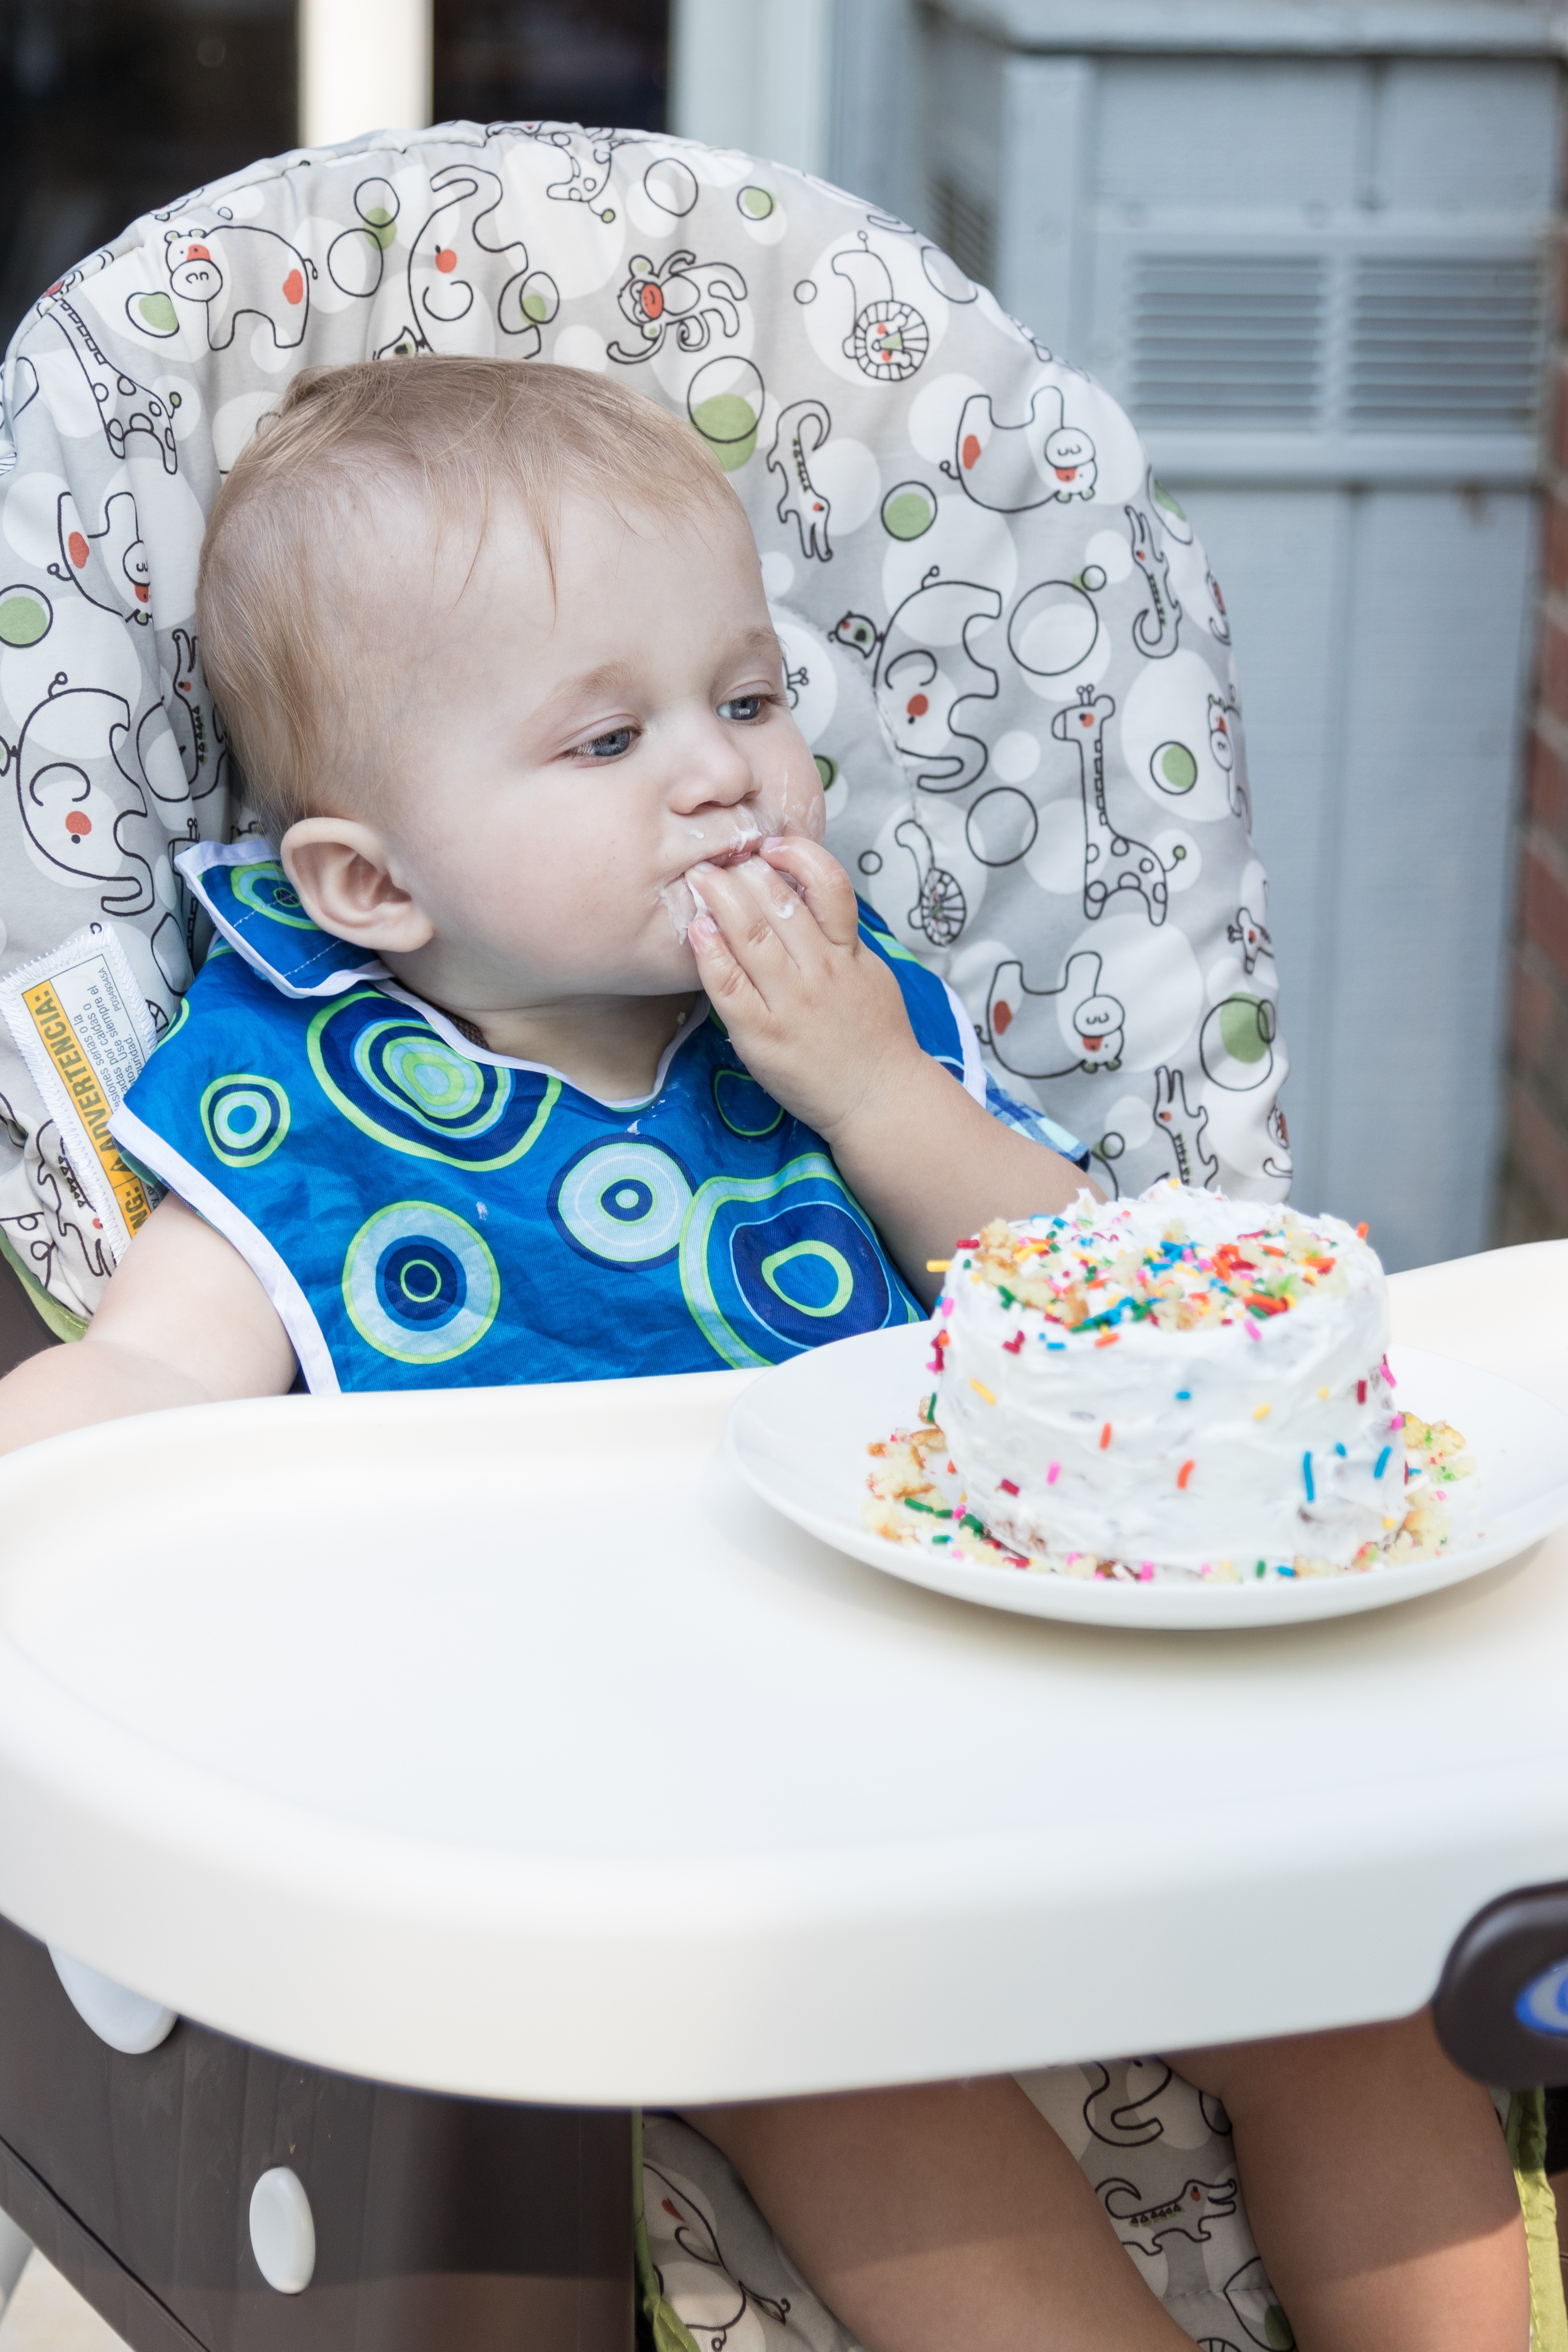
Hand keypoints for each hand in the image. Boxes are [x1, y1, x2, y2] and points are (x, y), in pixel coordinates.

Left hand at [688, 835, 1094, 1303]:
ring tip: (699, 878)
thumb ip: (842, 938)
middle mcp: (820, 973)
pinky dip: (710, 953)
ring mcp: (789, 1003)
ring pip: (751, 936)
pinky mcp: (761, 1034)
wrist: (877, 1099)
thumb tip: (807, 896)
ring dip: (721, 899)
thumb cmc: (872, 1036)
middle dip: (745, 871)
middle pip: (780, 904)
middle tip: (718, 853)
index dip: (797, 856)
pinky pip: (728, 985)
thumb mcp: (871, 974)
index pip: (827, 887)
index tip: (771, 844)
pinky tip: (698, 930)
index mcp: (849, 954)